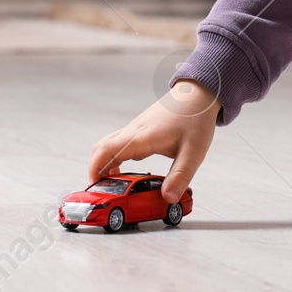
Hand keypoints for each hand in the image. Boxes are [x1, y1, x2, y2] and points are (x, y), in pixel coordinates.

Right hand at [88, 78, 220, 203]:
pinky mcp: (139, 129)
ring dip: (106, 164)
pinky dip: (115, 158)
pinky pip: (119, 144)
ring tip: (116, 185)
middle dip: (97, 170)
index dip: (95, 169)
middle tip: (104, 190)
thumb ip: (180, 176)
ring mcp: (135, 128)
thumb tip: (168, 198)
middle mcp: (134, 131)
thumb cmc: (196, 118)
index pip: (107, 151)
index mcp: (142, 137)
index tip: (94, 186)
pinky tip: (127, 171)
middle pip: (101, 149)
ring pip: (109, 145)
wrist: (198, 94)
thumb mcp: (194, 152)